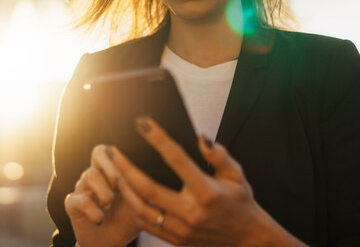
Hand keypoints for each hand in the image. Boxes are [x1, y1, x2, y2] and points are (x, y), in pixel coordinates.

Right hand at [64, 144, 139, 246]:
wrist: (110, 244)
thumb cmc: (127, 221)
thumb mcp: (141, 204)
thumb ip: (144, 188)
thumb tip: (156, 175)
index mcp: (110, 171)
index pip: (109, 149)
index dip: (119, 159)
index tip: (128, 179)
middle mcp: (94, 175)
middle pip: (98, 151)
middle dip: (112, 169)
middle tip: (119, 187)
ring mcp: (81, 188)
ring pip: (90, 174)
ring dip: (105, 192)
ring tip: (109, 205)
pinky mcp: (72, 204)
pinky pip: (80, 199)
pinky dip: (93, 211)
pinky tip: (99, 218)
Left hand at [112, 116, 305, 246]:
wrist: (246, 238)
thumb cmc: (239, 201)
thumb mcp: (236, 175)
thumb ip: (219, 155)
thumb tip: (201, 137)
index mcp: (207, 192)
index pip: (177, 159)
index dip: (158, 139)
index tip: (142, 124)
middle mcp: (192, 212)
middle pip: (148, 188)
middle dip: (126, 167)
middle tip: (113, 151)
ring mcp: (182, 229)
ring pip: (141, 209)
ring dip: (124, 189)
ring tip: (114, 171)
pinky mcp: (175, 239)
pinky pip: (145, 225)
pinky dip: (132, 208)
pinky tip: (126, 193)